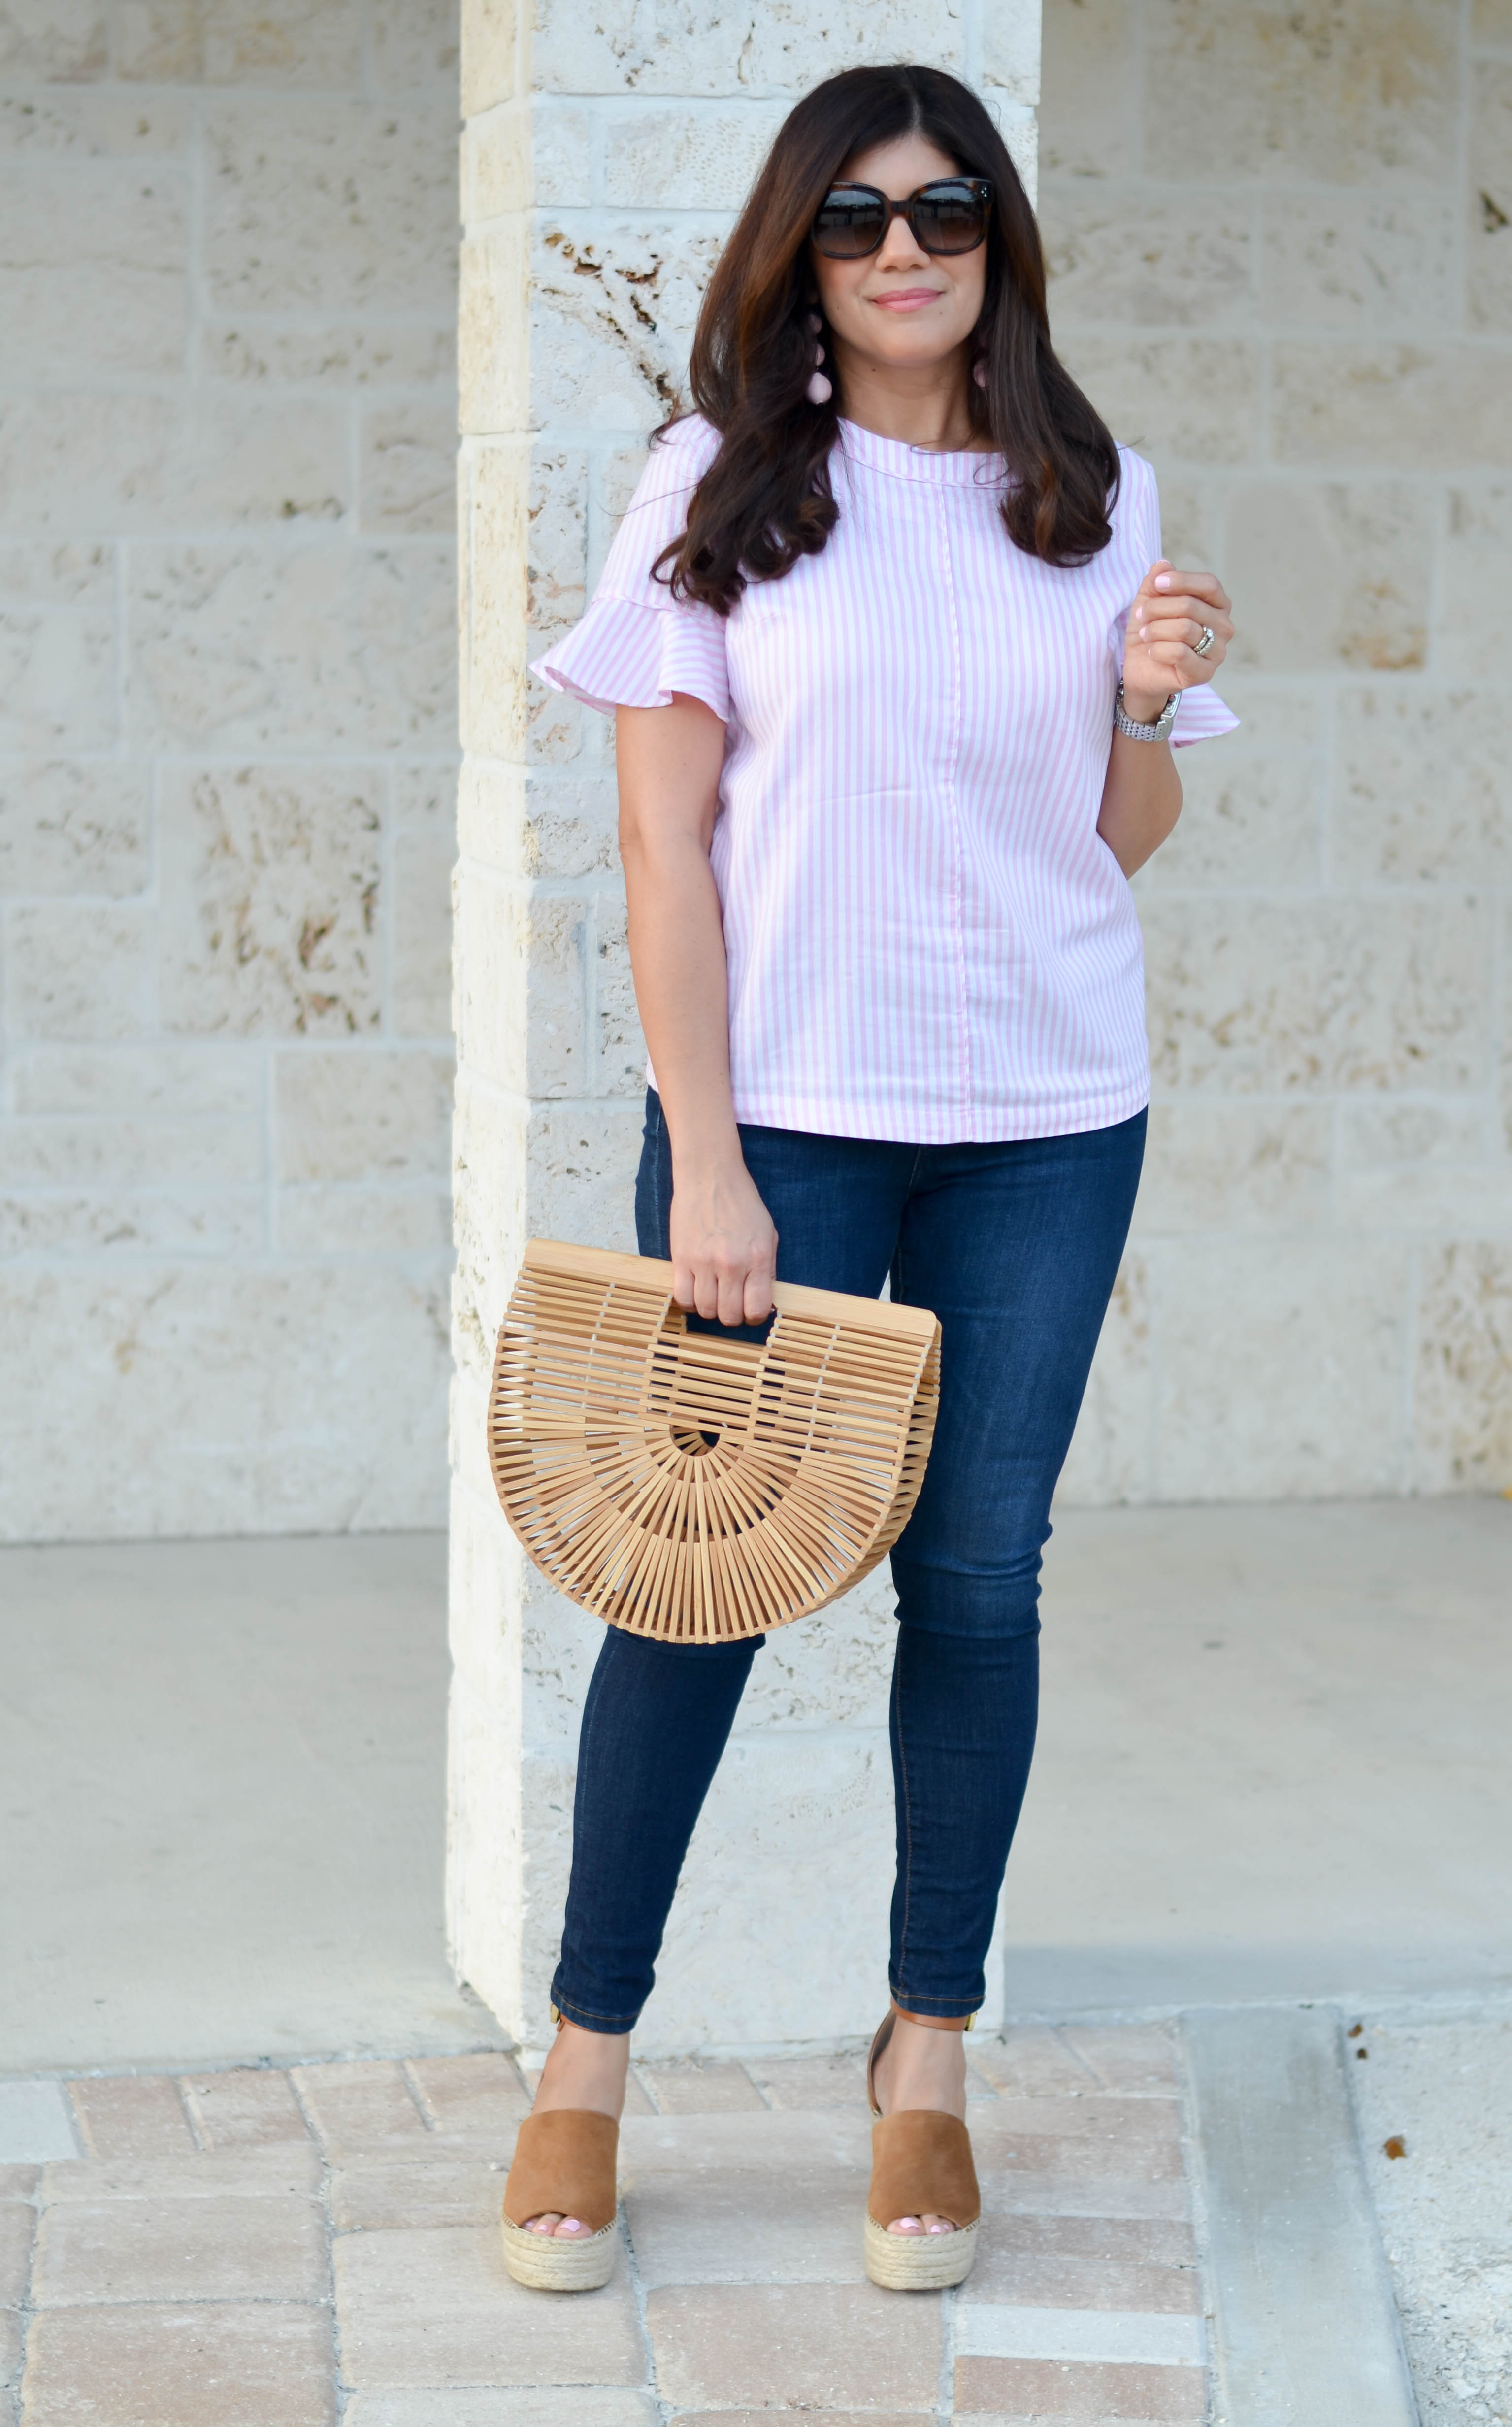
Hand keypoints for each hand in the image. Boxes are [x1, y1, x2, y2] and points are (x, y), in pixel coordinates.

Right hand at [669, 1155, 777, 1325]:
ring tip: (713, 1293)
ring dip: (710, 1308)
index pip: (757, 1309)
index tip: (750, 1309)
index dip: (755, 1316)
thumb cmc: (741, 1203)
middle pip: (729, 1316)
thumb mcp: (767, 1234)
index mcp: (757, 1258)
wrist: (709, 1176)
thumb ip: (766, 1269)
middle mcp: (731, 1264)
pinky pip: (682, 1297)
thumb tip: (763, 1300)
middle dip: (732, 1315)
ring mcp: (703, 1263)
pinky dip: (689, 1301)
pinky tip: (696, 1290)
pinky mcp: (680, 1259)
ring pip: (705, 1310)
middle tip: (731, 1302)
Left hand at [1121, 561, 1232, 721]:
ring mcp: (1218, 651)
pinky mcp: (1204, 673)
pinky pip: (1180, 653)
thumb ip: (1156, 582)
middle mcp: (1224, 626)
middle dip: (1158, 608)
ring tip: (1145, 634)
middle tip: (1140, 615)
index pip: (1209, 584)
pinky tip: (1152, 651)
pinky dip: (1158, 650)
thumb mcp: (1149, 602)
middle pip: (1191, 605)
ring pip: (1185, 628)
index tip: (1157, 584)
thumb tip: (1163, 564)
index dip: (1182, 580)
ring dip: (1155, 629)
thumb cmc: (1152, 632)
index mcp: (1217, 605)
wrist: (1142, 669)